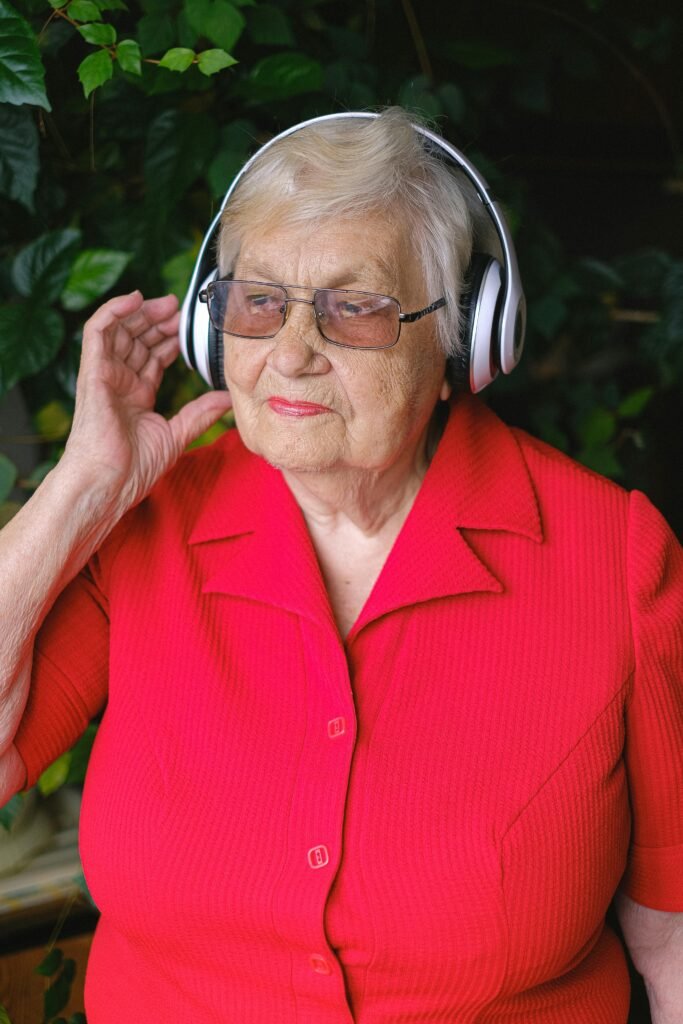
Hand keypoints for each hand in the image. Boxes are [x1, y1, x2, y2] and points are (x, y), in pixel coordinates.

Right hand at [60, 291, 231, 513]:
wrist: (108, 482)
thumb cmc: (133, 468)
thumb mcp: (177, 435)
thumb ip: (200, 413)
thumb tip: (228, 399)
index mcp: (136, 395)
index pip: (152, 356)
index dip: (170, 338)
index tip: (190, 326)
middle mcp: (118, 382)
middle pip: (137, 339)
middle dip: (159, 321)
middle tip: (182, 309)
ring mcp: (104, 375)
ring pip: (120, 330)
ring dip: (142, 312)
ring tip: (167, 303)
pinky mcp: (93, 372)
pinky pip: (97, 331)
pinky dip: (113, 311)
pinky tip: (136, 298)